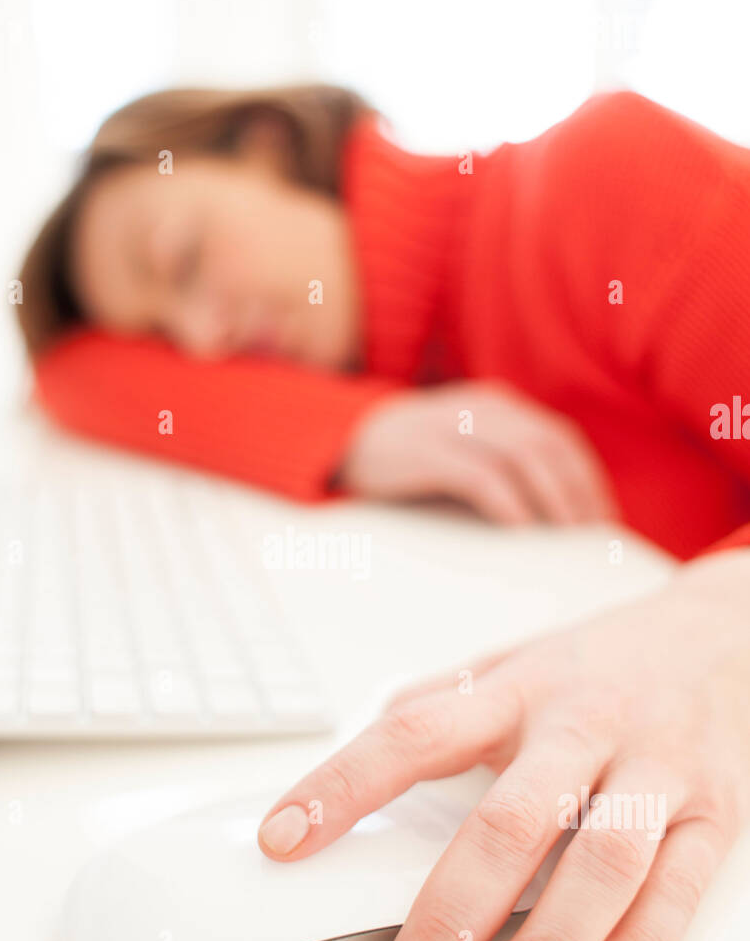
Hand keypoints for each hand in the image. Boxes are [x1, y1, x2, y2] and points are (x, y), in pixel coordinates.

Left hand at [256, 548, 749, 940]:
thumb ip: (440, 706)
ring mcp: (653, 771)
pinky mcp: (713, 814)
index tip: (282, 842)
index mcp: (517, 692)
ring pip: (598, 867)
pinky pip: (676, 891)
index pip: (415, 734)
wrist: (728, 632)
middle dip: (447, 924)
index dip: (344, 785)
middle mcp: (582, 729)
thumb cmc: (605, 662)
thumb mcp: (514, 663)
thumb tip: (357, 751)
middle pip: (507, 824)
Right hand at [338, 381, 619, 523]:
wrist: (339, 440)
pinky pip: (478, 475)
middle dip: (577, 491)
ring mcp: (451, 427)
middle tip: (592, 534)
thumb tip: (553, 511)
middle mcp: (481, 409)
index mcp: (496, 406)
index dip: (586, 478)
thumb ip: (500, 462)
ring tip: (566, 534)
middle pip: (549, 446)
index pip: (558, 438)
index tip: (602, 519)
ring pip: (522, 457)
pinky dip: (506, 501)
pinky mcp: (425, 453)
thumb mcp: (460, 446)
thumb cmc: (409, 458)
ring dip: (551, 497)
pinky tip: (520, 527)